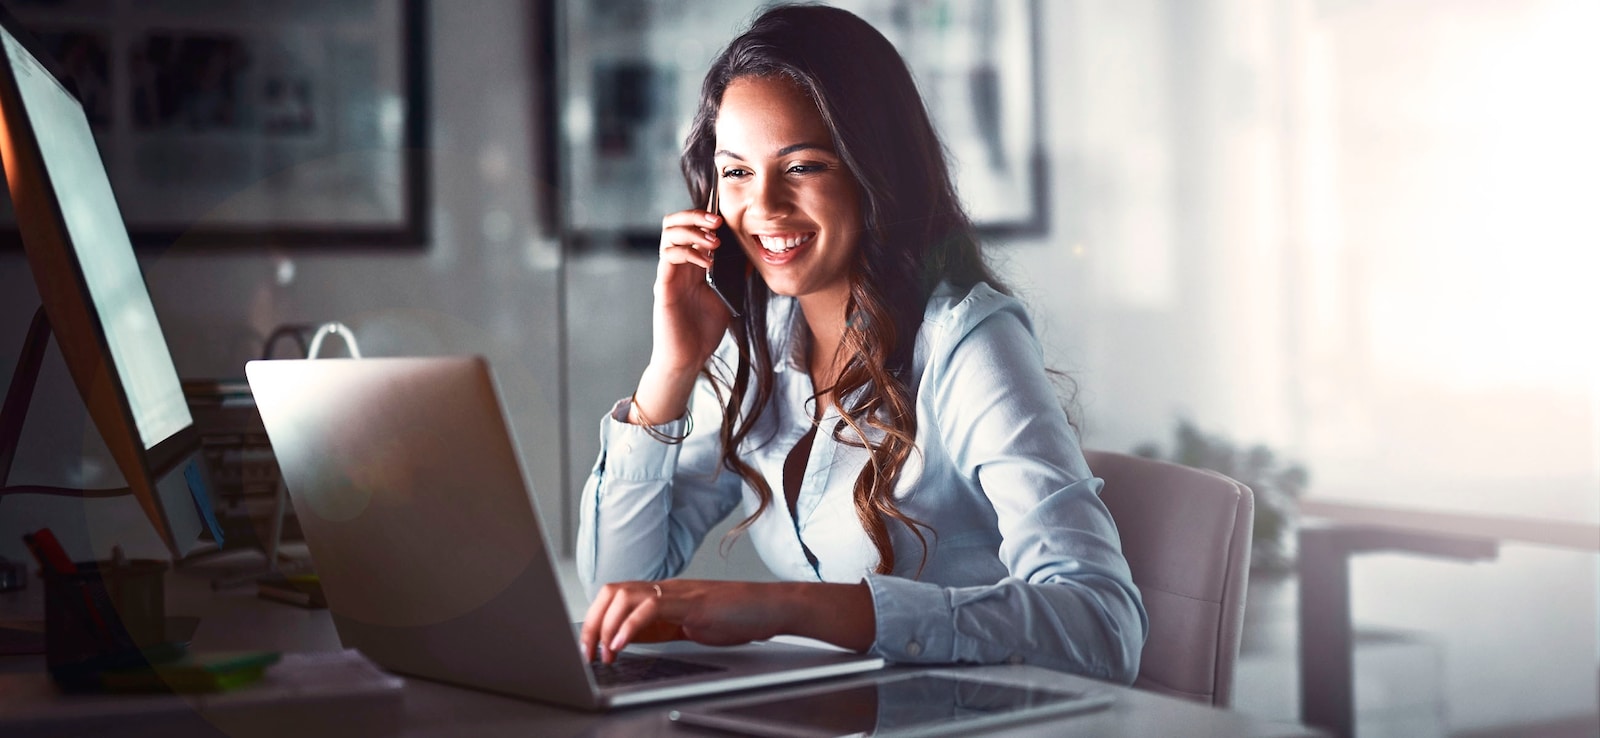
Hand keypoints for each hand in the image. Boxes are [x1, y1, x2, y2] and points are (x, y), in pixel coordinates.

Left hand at [580, 579, 787, 663]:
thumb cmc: (736, 615)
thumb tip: (628, 640)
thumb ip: (659, 628)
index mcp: (661, 595)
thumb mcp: (687, 624)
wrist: (770, 607)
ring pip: (624, 596)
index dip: (595, 620)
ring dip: (606, 626)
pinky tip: (622, 644)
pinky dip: (629, 627)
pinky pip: (650, 608)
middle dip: (592, 623)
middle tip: (586, 653)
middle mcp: (664, 589)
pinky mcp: (690, 602)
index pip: (615, 596)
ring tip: (602, 652)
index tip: (587, 648)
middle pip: (612, 592)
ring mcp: (677, 593)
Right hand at [631, 209, 733, 423]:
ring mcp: (668, 274)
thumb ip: (733, 277)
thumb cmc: (704, 331)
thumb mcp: (726, 297)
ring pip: (667, 234)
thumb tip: (751, 257)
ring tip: (715, 243)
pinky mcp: (663, 286)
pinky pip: (668, 257)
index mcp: (691, 266)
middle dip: (695, 215)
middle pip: (673, 223)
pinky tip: (707, 262)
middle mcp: (676, 266)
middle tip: (717, 223)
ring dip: (693, 231)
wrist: (689, 358)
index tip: (725, 219)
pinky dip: (689, 251)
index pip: (690, 228)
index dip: (704, 217)